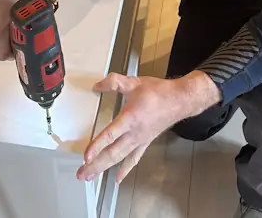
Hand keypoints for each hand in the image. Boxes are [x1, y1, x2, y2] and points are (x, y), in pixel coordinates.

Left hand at [76, 71, 221, 183]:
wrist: (179, 100)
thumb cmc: (158, 92)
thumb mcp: (134, 83)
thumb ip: (114, 82)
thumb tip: (97, 86)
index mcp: (130, 118)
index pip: (110, 135)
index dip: (97, 146)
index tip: (86, 156)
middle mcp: (134, 133)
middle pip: (112, 153)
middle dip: (96, 165)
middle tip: (81, 174)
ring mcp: (140, 140)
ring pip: (120, 158)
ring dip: (104, 168)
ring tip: (90, 176)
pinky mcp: (145, 143)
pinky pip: (133, 159)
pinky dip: (124, 170)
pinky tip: (117, 179)